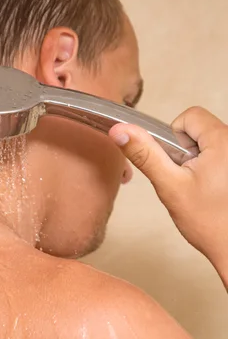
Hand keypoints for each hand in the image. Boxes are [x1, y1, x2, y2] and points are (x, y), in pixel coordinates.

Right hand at [109, 107, 227, 284]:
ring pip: (210, 143)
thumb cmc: (209, 222)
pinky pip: (221, 155)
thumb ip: (144, 154)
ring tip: (203, 189)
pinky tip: (214, 192)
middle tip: (190, 180)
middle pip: (201, 129)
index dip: (176, 138)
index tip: (178, 164)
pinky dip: (213, 169)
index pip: (190, 116)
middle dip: (188, 152)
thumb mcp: (169, 185)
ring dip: (200, 161)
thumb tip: (120, 131)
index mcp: (223, 140)